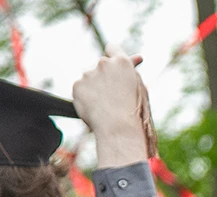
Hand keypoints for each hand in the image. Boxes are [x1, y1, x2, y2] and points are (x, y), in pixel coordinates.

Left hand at [72, 48, 151, 167]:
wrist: (119, 127)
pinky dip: (86, 97)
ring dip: (95, 87)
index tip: (112, 64)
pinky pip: (81, 89)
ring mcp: (88, 73)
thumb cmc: (134, 110)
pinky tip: (96, 107)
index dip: (112, 56)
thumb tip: (134, 58)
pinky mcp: (77, 85)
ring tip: (106, 105)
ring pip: (90, 78)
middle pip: (100, 65)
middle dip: (104, 75)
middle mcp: (103, 63)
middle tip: (112, 94)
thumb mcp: (139, 87)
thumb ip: (131, 72)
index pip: (112, 48)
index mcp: (122, 62)